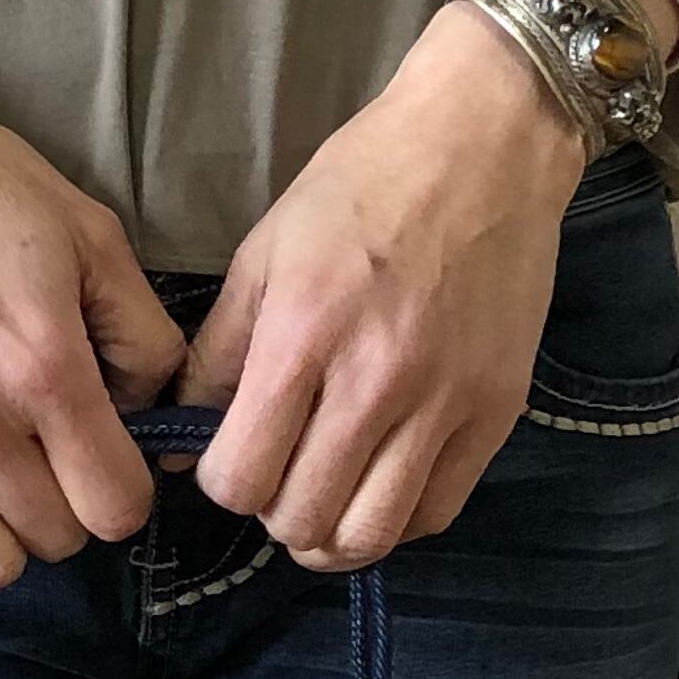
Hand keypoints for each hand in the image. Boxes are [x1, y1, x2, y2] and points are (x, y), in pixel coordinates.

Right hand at [0, 0, 184, 590]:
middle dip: (69, 508)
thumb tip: (148, 415)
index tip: (110, 459)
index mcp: (44, 368)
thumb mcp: (89, 234)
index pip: (114, 507)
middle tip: (53, 455)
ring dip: (7, 530)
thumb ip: (142, 332)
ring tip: (1, 476)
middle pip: (55, 540)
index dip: (126, 492)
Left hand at [173, 2, 589, 570]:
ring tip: (325, 499)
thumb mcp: (263, 255)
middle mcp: (375, 381)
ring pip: (368, 536)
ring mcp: (443, 403)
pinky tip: (379, 487)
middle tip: (280, 477)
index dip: (222, 483)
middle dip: (273, 512)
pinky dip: (394, 520)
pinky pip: (432, 514)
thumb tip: (182, 448)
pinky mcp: (495, 413)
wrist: (485, 142)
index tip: (233, 457)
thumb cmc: (361, 188)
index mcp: (303, 336)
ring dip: (331, 535)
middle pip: (300, 519)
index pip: (240, 477)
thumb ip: (217, 356)